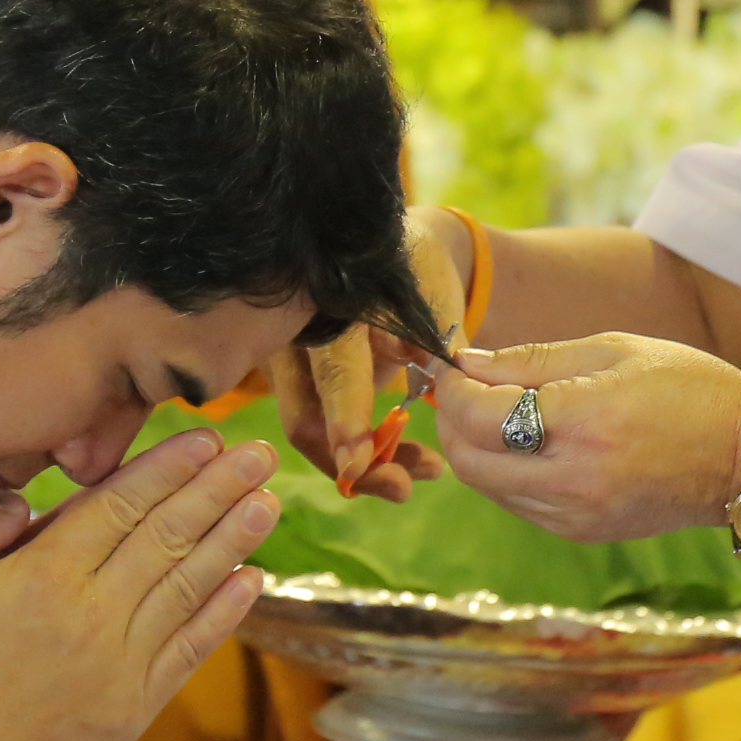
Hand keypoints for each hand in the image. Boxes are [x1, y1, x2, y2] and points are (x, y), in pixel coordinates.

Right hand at [0, 426, 280, 740]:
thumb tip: (24, 496)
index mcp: (44, 576)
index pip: (121, 505)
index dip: (168, 467)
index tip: (207, 438)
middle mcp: (94, 615)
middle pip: (168, 537)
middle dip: (218, 489)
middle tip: (260, 453)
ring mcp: (122, 666)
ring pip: (189, 587)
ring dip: (234, 540)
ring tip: (268, 501)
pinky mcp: (134, 707)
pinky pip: (190, 649)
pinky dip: (224, 612)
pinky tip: (252, 579)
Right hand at [271, 200, 465, 500]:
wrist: (391, 252)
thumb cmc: (414, 267)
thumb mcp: (431, 295)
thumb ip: (437, 340)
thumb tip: (452, 386)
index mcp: (327, 301)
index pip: (333, 369)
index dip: (346, 419)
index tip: (358, 464)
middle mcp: (292, 334)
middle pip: (305, 420)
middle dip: (355, 466)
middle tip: (406, 488)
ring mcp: (288, 364)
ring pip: (312, 434)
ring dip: (366, 465)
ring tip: (426, 470)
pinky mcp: (297, 386)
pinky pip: (322, 432)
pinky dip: (363, 453)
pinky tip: (410, 462)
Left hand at [420, 334, 740, 544]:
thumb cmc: (689, 389)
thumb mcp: (614, 350)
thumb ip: (531, 360)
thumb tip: (468, 363)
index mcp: (584, 420)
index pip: (478, 414)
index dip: (452, 387)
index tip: (452, 365)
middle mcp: (574, 476)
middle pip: (468, 458)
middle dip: (450, 420)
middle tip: (462, 389)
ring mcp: (576, 513)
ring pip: (485, 485)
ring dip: (473, 448)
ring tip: (493, 412)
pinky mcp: (582, 532)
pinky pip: (517, 503)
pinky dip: (505, 472)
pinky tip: (527, 443)